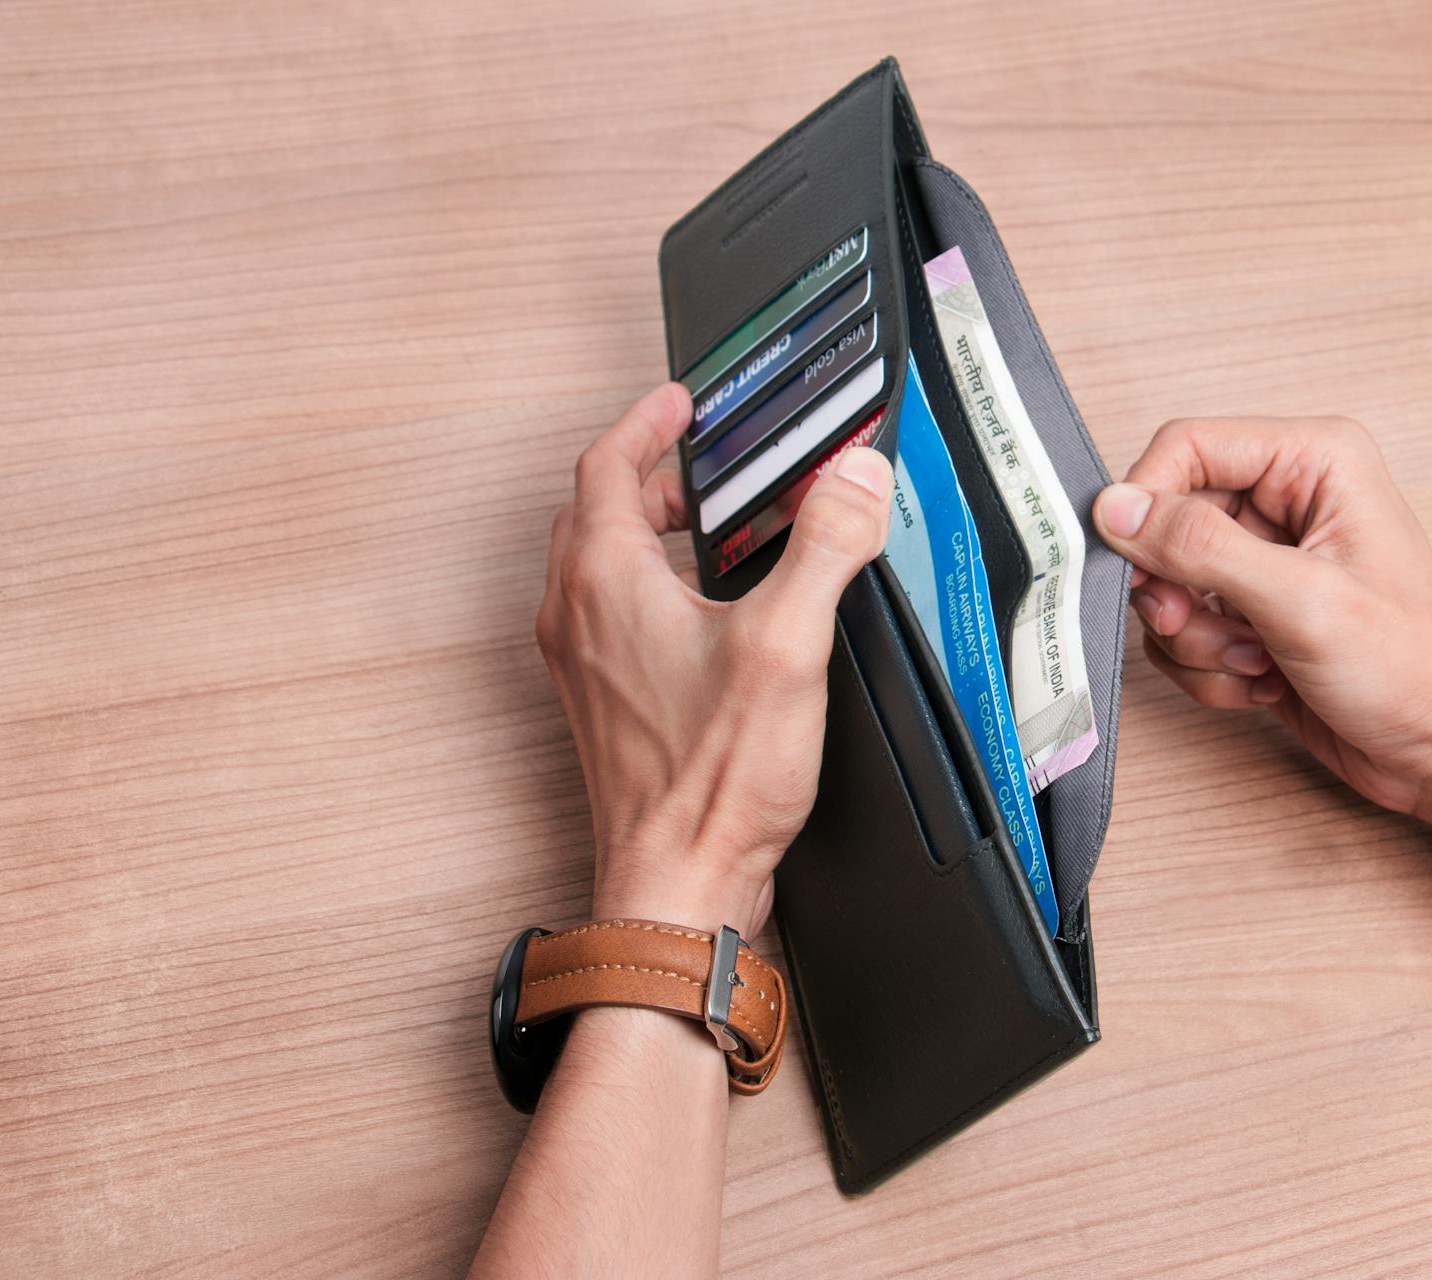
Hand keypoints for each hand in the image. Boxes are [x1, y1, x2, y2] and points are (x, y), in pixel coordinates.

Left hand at [536, 382, 892, 934]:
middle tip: (703, 464)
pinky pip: (609, 614)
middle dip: (648, 473)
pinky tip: (705, 613)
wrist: (676, 884)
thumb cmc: (711, 783)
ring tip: (707, 527)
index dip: (646, 422)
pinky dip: (647, 584)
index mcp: (604, 582)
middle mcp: (577, 616)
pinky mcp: (601, 705)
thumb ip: (824, 547)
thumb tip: (855, 477)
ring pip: (597, 563)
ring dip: (644, 528)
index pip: (604, 463)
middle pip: (594, 509)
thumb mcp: (786, 646)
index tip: (680, 403)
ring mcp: (582, 664)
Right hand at [1092, 415, 1431, 822]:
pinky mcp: (1256, 618)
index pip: (1186, 447)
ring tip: (1257, 660)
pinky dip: (1209, 667)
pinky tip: (1263, 682)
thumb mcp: (1301, 599)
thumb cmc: (1417, 669)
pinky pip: (1185, 632)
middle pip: (1168, 521)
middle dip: (1177, 588)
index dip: (1147, 503)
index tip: (1132, 563)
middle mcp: (1290, 502)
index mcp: (1315, 462)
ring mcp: (1270, 563)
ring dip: (1196, 637)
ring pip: (1168, 583)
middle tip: (1201, 623)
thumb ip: (1201, 547)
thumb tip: (1119, 509)